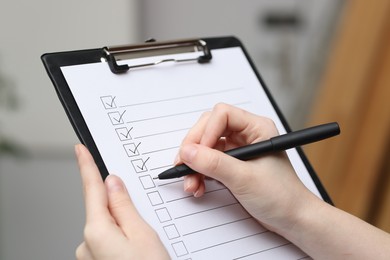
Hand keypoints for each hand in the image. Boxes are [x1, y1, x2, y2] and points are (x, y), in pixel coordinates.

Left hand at [75, 144, 168, 259]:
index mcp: (97, 232)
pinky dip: (121, 240)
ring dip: (124, 228)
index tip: (80, 150)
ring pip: (108, 227)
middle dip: (120, 207)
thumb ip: (125, 207)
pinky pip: (108, 241)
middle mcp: (87, 244)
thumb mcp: (143, 235)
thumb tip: (113, 184)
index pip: (92, 189)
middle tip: (142, 225)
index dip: (87, 166)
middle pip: (103, 210)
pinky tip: (136, 252)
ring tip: (144, 247)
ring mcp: (90, 257)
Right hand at [176, 103, 316, 232]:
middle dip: (195, 148)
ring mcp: (238, 150)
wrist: (291, 219)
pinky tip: (198, 186)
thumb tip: (188, 152)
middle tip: (184, 165)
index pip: (222, 115)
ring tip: (191, 183)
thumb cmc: (282, 196)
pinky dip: (199, 173)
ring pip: (205, 147)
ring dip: (194, 164)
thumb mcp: (244, 178)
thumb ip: (214, 163)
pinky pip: (208, 162)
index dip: (206, 132)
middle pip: (209, 129)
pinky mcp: (232, 165)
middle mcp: (246, 135)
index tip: (196, 152)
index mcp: (256, 128)